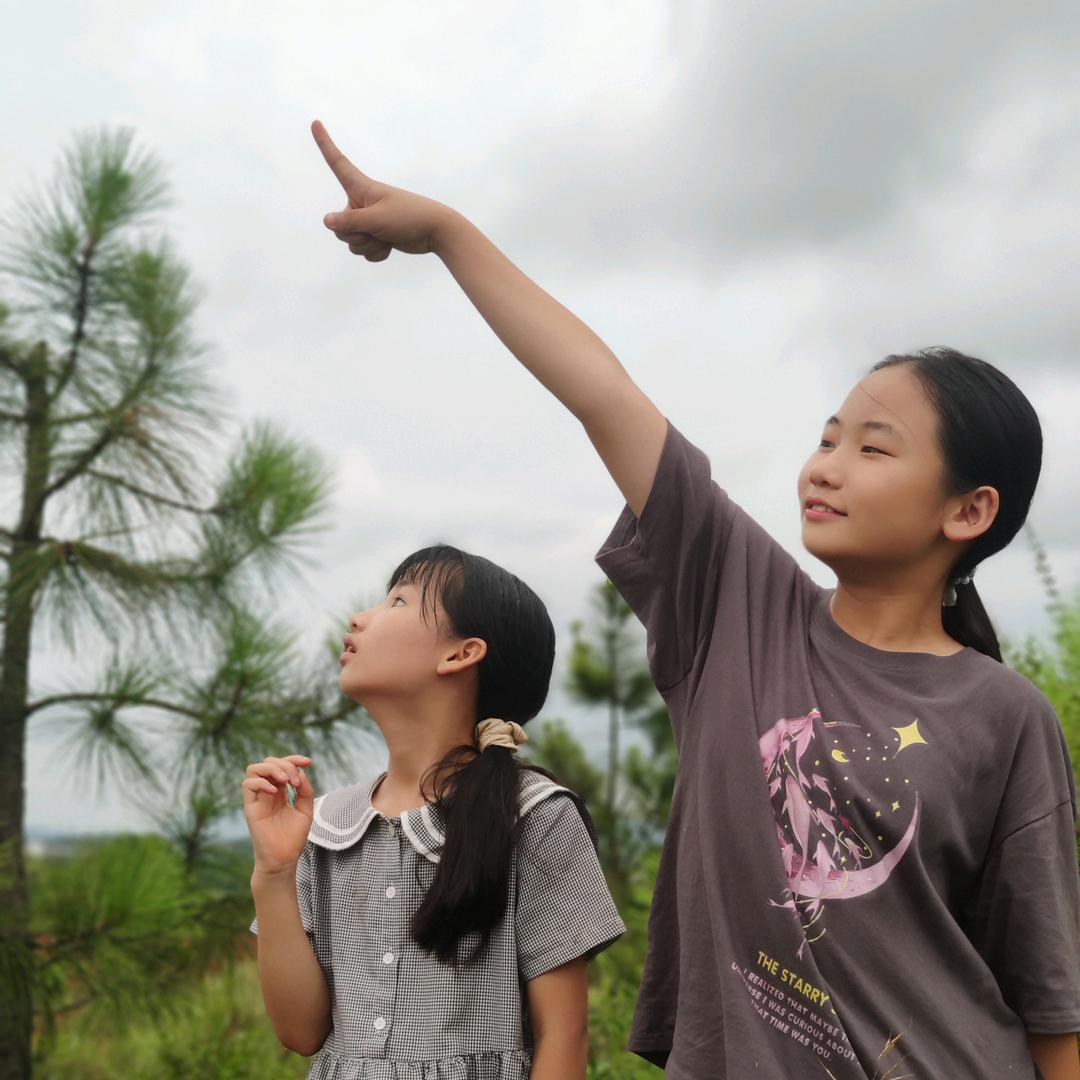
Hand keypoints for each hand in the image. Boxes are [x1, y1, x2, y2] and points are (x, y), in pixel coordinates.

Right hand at [242, 754, 315, 875]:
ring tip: (286, 781)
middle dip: (285, 764)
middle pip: (268, 762)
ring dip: (272, 768)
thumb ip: (305, 791)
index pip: (282, 765)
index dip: (294, 759)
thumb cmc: (293, 838)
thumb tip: (301, 772)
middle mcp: (268, 792)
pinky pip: (247, 785)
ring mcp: (258, 799)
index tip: (308, 762)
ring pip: (253, 769)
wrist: (284, 859)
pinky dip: (262, 782)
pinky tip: (276, 791)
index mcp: (281, 791)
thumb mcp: (306, 811)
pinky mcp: (250, 808)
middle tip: (296, 781)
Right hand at [311, 119, 452, 260]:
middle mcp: (362, 203)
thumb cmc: (408, 217)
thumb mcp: (377, 219)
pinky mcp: (377, 237)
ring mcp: (369, 221)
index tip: (316, 123)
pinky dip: (376, 253)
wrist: (436, 232)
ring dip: (368, 245)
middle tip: (377, 231)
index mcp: (362, 188)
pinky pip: (364, 251)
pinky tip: (390, 246)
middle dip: (356, 235)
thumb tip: (327, 222)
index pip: (338, 163)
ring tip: (387, 237)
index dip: (326, 144)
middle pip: (340, 226)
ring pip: (351, 242)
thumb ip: (349, 222)